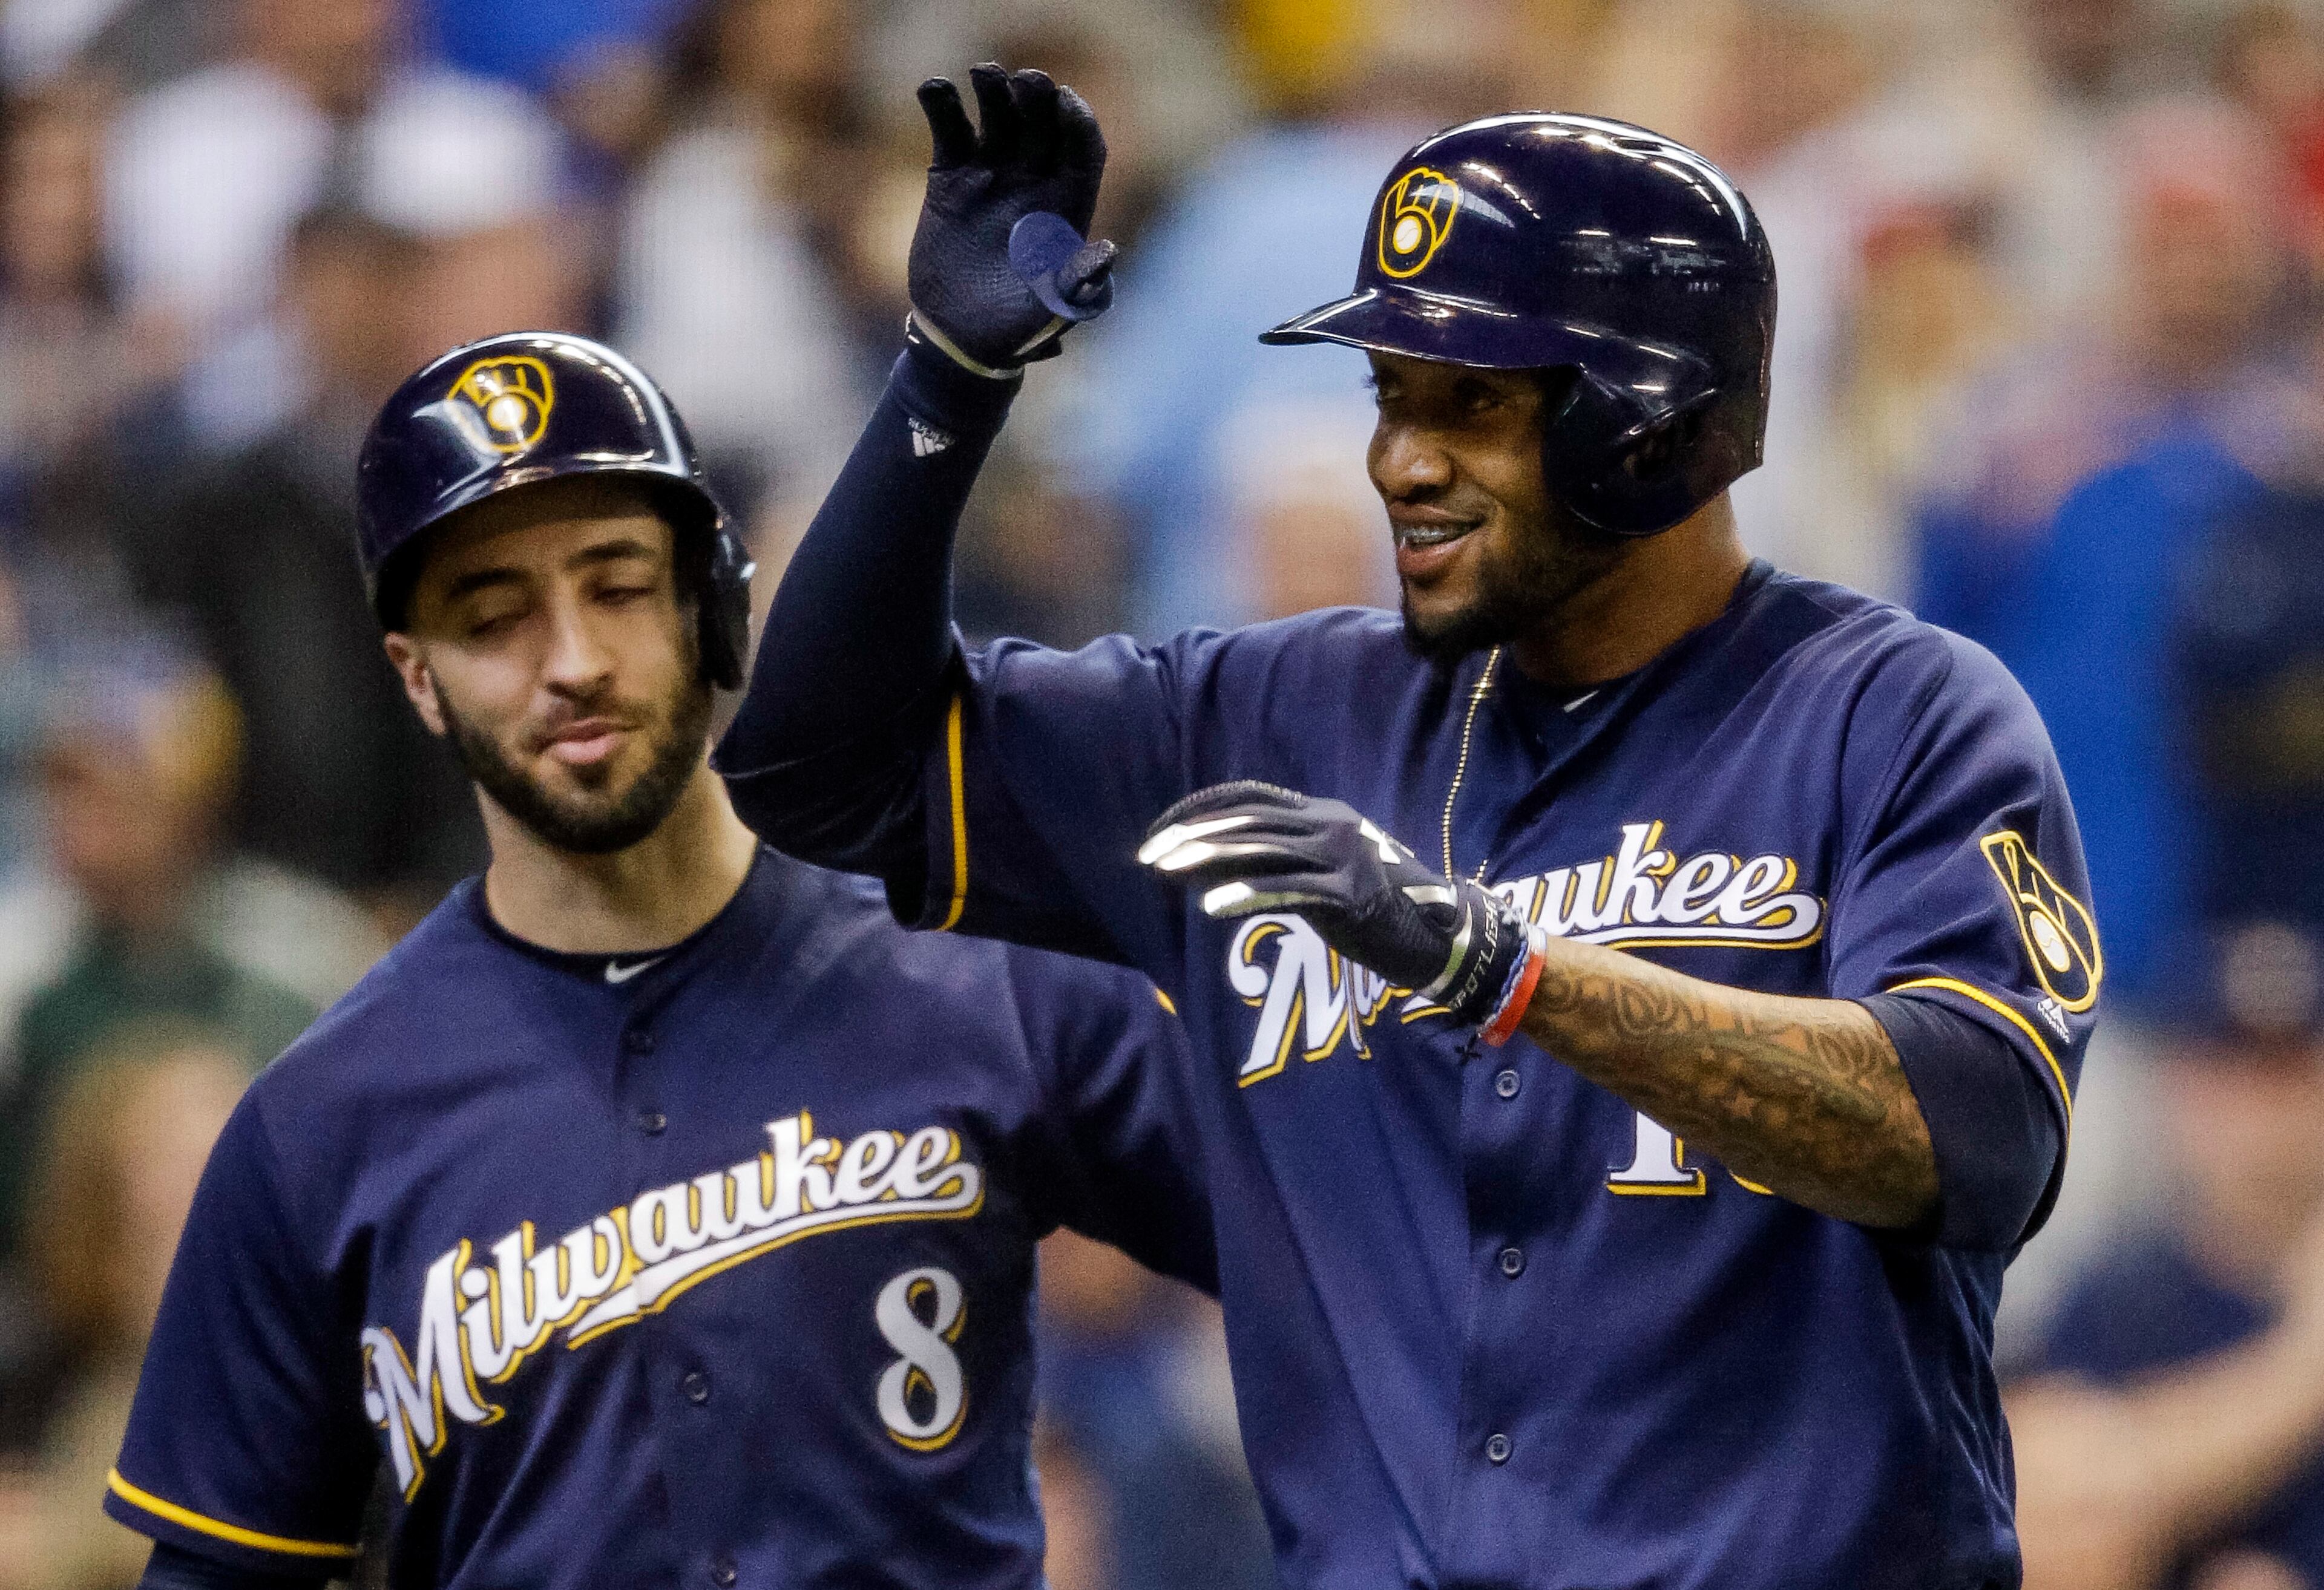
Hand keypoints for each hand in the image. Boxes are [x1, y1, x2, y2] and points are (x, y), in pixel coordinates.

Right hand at [910, 64, 1117, 371]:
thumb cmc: (1019, 329)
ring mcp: (991, 174)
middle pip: (1041, 123)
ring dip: (993, 90)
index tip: (1066, 104)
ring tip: (983, 73)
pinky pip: (949, 131)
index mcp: (1067, 204)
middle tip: (1026, 81)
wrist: (961, 338)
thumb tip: (1108, 252)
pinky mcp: (950, 178)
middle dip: (1037, 98)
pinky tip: (937, 89)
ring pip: (998, 118)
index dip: (1079, 123)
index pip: (1083, 148)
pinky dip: (943, 106)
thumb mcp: (1056, 310)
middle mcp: (1033, 180)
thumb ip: (1081, 283)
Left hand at [1137, 782, 1540, 1033]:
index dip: (1201, 807)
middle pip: (1248, 820)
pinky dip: (1246, 894)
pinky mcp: (1349, 895)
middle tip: (1147, 855)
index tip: (1159, 829)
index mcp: (1323, 814)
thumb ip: (1270, 864)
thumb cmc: (1371, 912)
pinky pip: (1287, 890)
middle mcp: (1332, 825)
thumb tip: (1198, 866)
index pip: (1249, 796)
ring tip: (1165, 871)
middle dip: (1191, 835)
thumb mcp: (1317, 877)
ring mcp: (1343, 857)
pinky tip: (1212, 906)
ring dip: (1206, 858)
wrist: (1438, 938)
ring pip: (1262, 848)